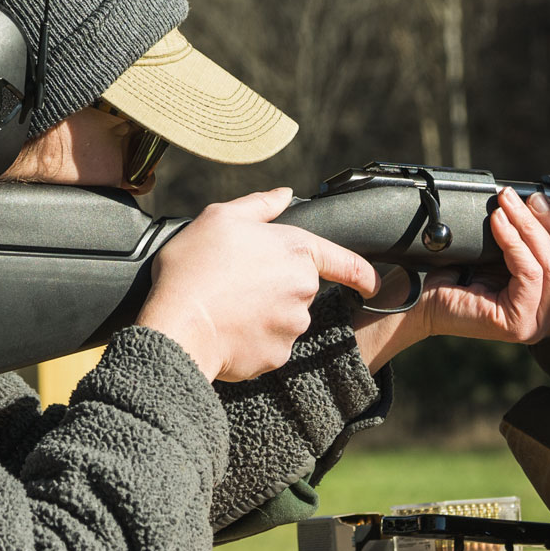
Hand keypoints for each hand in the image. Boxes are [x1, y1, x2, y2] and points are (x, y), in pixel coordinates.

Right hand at [138, 188, 378, 381]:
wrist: (177, 326)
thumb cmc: (195, 268)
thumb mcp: (221, 218)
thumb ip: (260, 205)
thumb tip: (284, 194)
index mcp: (296, 252)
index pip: (345, 261)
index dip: (363, 272)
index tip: (372, 283)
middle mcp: (304, 291)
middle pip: (300, 289)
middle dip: (276, 286)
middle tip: (236, 282)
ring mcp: (293, 326)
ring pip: (285, 318)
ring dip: (263, 313)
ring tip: (227, 306)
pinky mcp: (277, 356)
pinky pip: (270, 345)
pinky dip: (252, 339)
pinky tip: (227, 329)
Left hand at [353, 188, 549, 367]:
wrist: (423, 298)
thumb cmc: (466, 272)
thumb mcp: (513, 252)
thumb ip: (540, 239)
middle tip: (535, 200)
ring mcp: (540, 325)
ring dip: (533, 226)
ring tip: (510, 202)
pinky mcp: (519, 324)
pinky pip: (530, 273)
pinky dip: (514, 241)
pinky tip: (499, 222)